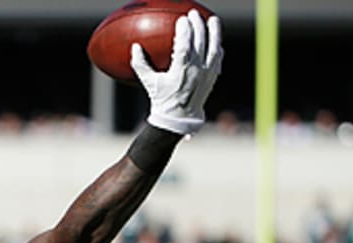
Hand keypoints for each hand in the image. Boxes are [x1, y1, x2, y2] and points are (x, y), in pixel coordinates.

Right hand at [131, 10, 222, 134]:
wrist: (179, 118)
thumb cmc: (162, 99)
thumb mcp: (149, 83)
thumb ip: (140, 65)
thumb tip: (135, 47)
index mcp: (181, 70)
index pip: (185, 45)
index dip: (184, 30)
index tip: (182, 19)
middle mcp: (197, 70)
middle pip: (200, 42)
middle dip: (197, 25)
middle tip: (193, 14)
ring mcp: (207, 74)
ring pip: (214, 48)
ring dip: (214, 32)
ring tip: (212, 19)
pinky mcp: (213, 77)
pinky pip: (218, 59)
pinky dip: (217, 47)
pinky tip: (216, 39)